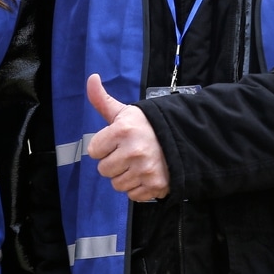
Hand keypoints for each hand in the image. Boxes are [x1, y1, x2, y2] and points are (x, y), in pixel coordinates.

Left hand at [85, 73, 169, 201]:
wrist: (181, 138)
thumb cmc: (147, 126)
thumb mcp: (125, 112)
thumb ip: (102, 100)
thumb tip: (91, 78)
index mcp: (123, 131)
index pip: (94, 151)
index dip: (103, 147)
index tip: (116, 142)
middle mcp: (134, 151)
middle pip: (104, 170)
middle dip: (113, 162)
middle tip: (128, 153)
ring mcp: (145, 170)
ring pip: (117, 184)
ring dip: (125, 176)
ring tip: (138, 163)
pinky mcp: (155, 186)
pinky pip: (132, 195)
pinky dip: (138, 188)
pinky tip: (146, 174)